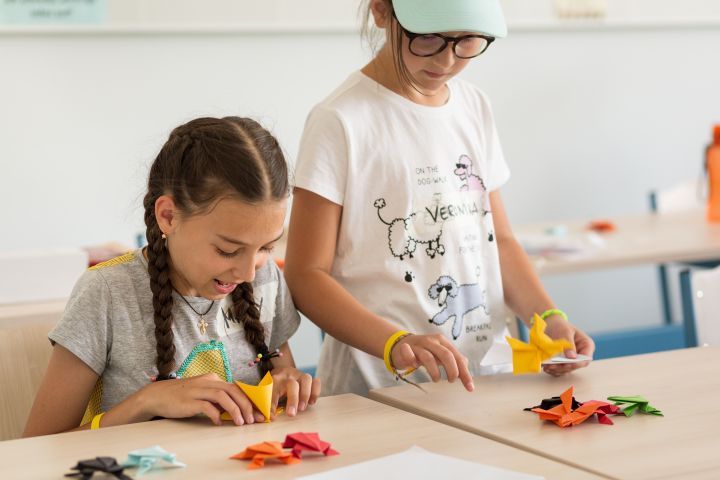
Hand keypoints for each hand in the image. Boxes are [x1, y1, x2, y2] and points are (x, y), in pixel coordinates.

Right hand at [136, 372, 260, 425]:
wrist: (157, 396)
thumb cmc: (181, 397)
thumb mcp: (202, 394)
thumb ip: (217, 399)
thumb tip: (234, 410)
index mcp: (213, 379)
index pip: (236, 388)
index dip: (249, 400)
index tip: (258, 412)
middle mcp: (208, 382)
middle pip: (234, 390)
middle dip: (247, 405)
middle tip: (254, 419)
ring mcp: (198, 390)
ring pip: (223, 396)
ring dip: (235, 410)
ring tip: (242, 423)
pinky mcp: (189, 400)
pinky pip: (207, 406)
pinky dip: (216, 415)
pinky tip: (219, 423)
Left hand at [269, 367, 320, 418]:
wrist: (283, 371)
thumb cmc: (275, 386)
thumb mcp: (268, 393)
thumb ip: (268, 404)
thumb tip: (270, 418)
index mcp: (275, 379)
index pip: (272, 391)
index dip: (272, 404)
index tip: (272, 417)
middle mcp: (288, 375)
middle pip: (292, 384)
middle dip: (292, 400)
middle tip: (291, 414)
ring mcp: (300, 375)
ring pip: (306, 379)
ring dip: (305, 395)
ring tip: (302, 408)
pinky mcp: (308, 378)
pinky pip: (316, 382)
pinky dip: (315, 392)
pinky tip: (311, 402)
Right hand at [391, 334, 473, 391]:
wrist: (401, 344)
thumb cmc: (424, 351)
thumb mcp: (441, 354)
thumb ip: (455, 362)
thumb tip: (466, 375)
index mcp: (442, 341)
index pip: (458, 357)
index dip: (465, 373)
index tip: (469, 387)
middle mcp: (431, 341)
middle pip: (446, 355)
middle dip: (452, 371)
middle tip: (451, 381)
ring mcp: (418, 345)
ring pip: (428, 357)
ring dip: (434, 371)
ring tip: (436, 379)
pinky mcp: (404, 349)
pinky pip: (408, 353)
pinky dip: (412, 360)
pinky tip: (415, 366)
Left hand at [542, 315, 594, 375]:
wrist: (550, 325)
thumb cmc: (560, 325)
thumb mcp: (565, 331)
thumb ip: (569, 344)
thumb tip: (572, 357)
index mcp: (586, 345)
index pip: (585, 359)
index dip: (577, 363)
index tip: (566, 364)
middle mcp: (581, 354)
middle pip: (575, 366)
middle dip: (563, 367)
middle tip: (552, 366)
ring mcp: (572, 360)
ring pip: (567, 370)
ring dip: (557, 370)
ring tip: (547, 367)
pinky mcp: (563, 363)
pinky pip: (560, 370)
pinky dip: (553, 370)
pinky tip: (546, 368)